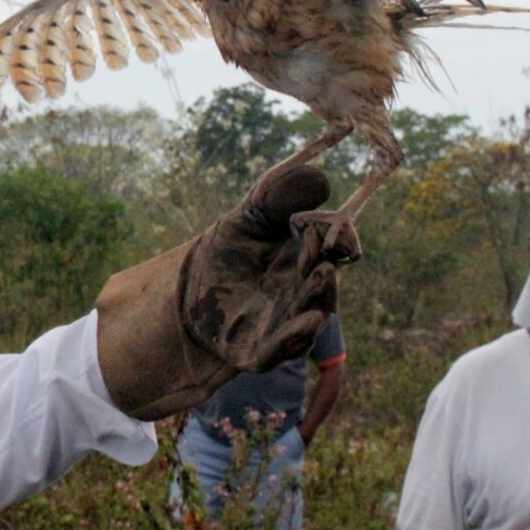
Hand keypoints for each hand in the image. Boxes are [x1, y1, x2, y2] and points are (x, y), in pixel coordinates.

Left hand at [96, 165, 355, 420]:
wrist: (188, 286)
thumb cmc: (228, 248)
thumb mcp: (249, 216)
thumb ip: (278, 197)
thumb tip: (319, 177)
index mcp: (307, 260)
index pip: (335, 251)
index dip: (342, 241)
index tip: (337, 232)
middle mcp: (301, 295)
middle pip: (323, 288)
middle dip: (324, 273)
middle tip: (320, 256)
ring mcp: (281, 326)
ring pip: (307, 322)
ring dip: (315, 304)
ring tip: (318, 280)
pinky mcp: (256, 351)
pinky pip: (277, 352)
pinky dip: (290, 341)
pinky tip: (302, 324)